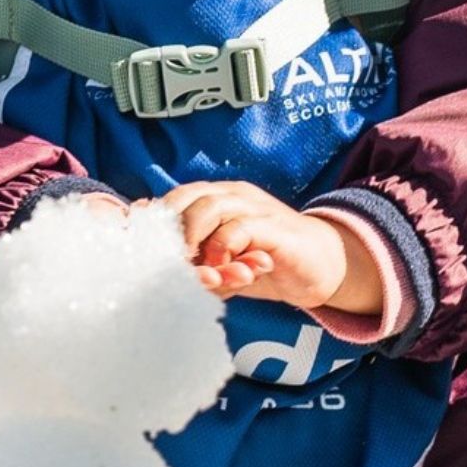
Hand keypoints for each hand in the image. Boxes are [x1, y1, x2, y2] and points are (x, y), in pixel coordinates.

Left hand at [160, 180, 383, 313]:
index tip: (145, 253)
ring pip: (208, 208)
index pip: (176, 199)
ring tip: (193, 269)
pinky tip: (224, 271)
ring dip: (193, 242)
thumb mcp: (222, 266)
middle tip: (168, 267)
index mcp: (217, 198)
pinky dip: (223, 251)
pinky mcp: (273, 227)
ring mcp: (254, 207)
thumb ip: (195, 265)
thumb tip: (158, 271)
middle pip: (185, 199)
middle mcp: (233, 195)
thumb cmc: (266, 265)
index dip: (157, 224)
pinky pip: (239, 230)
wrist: (321, 266)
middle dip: (170, 235)